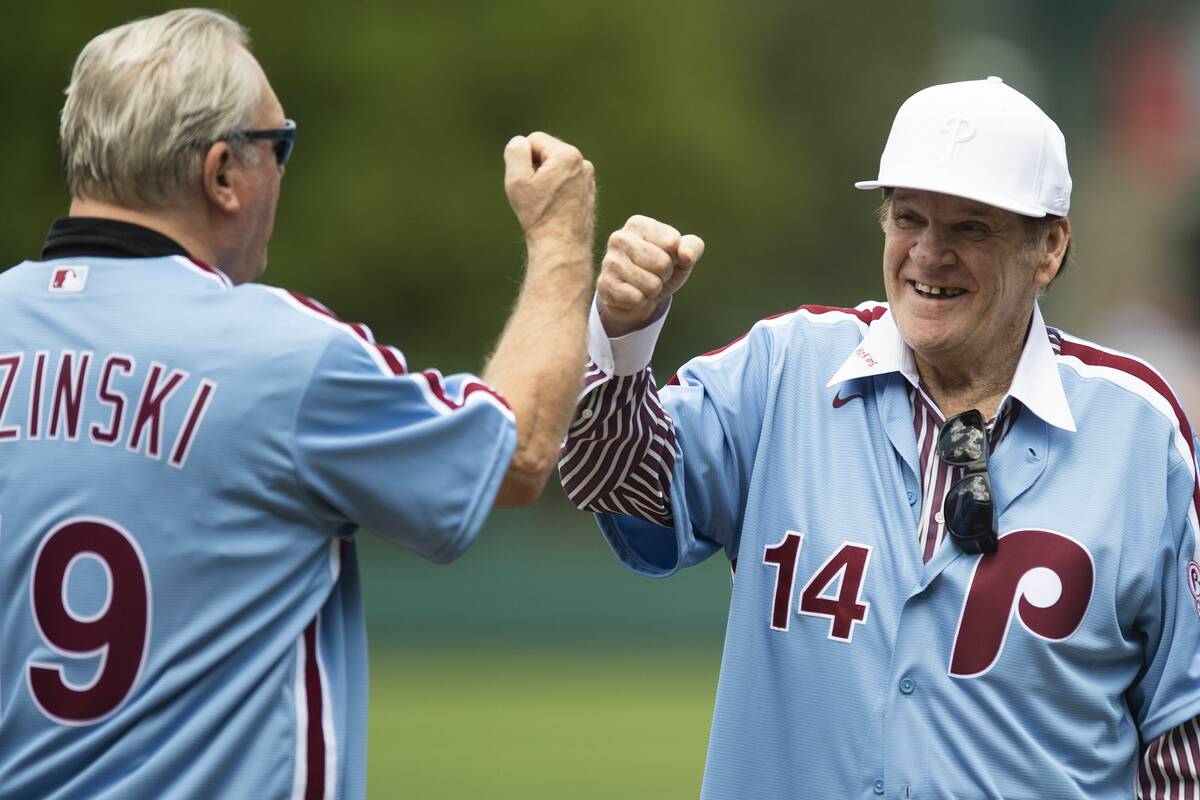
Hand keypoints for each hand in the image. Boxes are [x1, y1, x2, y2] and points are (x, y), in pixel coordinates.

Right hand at [504, 132, 594, 251]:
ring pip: (556, 167)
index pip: (534, 140)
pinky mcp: (588, 192)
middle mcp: (583, 163)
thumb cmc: (538, 215)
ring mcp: (588, 178)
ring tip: (543, 202)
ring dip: (545, 179)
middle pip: (546, 152)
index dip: (522, 159)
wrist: (562, 246)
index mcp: (567, 155)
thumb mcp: (517, 180)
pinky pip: (565, 181)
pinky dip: (556, 190)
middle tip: (533, 194)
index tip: (525, 183)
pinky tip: (553, 208)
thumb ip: (515, 152)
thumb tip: (521, 141)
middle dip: (535, 168)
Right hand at [597, 215, 704, 336]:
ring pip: (651, 285)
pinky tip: (632, 294)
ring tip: (643, 284)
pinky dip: (640, 302)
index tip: (664, 257)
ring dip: (653, 290)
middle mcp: (619, 238)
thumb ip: (693, 247)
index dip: (675, 256)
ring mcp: (609, 262)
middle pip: (663, 264)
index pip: (673, 242)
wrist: (634, 294)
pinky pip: (637, 299)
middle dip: (664, 275)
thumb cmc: (660, 268)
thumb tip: (685, 256)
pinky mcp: (604, 285)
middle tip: (653, 274)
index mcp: (638, 224)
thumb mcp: (682, 255)